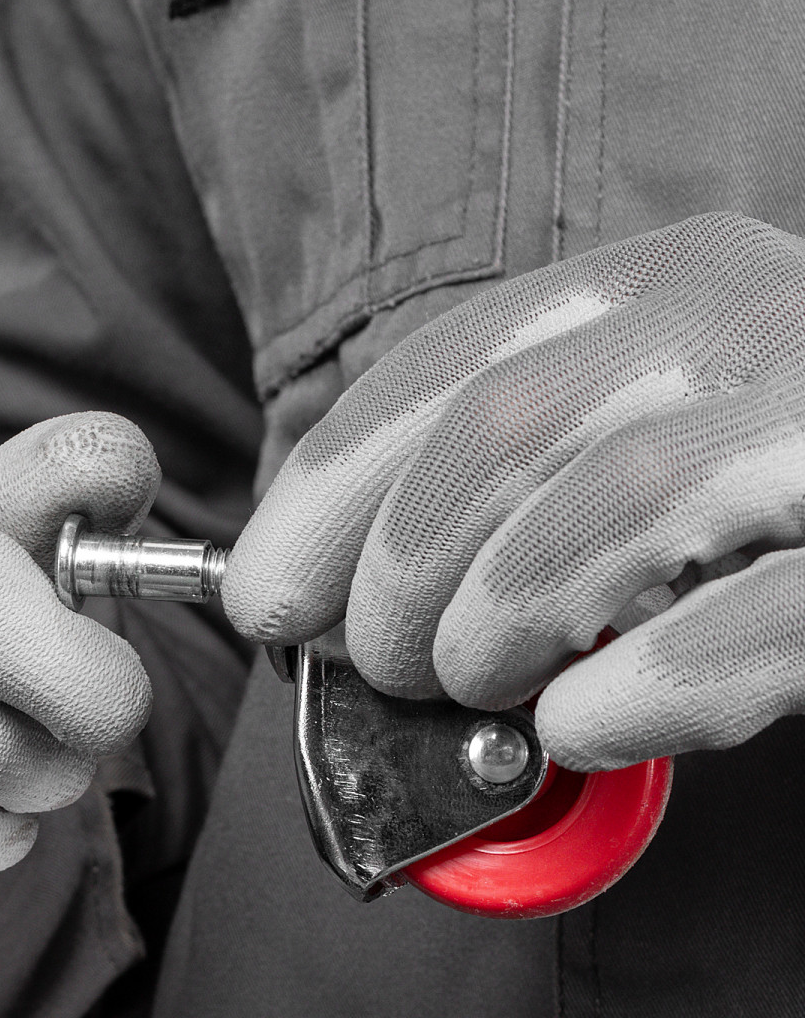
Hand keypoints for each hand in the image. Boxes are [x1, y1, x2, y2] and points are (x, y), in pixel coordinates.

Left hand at [224, 213, 804, 771]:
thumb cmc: (741, 484)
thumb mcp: (609, 435)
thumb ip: (487, 489)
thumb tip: (317, 596)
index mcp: (645, 289)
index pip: (440, 373)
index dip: (327, 494)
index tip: (262, 597)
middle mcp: (736, 321)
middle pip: (501, 435)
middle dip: (400, 576)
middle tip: (386, 666)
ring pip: (613, 507)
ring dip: (502, 627)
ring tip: (481, 689)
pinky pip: (761, 618)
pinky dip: (644, 688)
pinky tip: (580, 728)